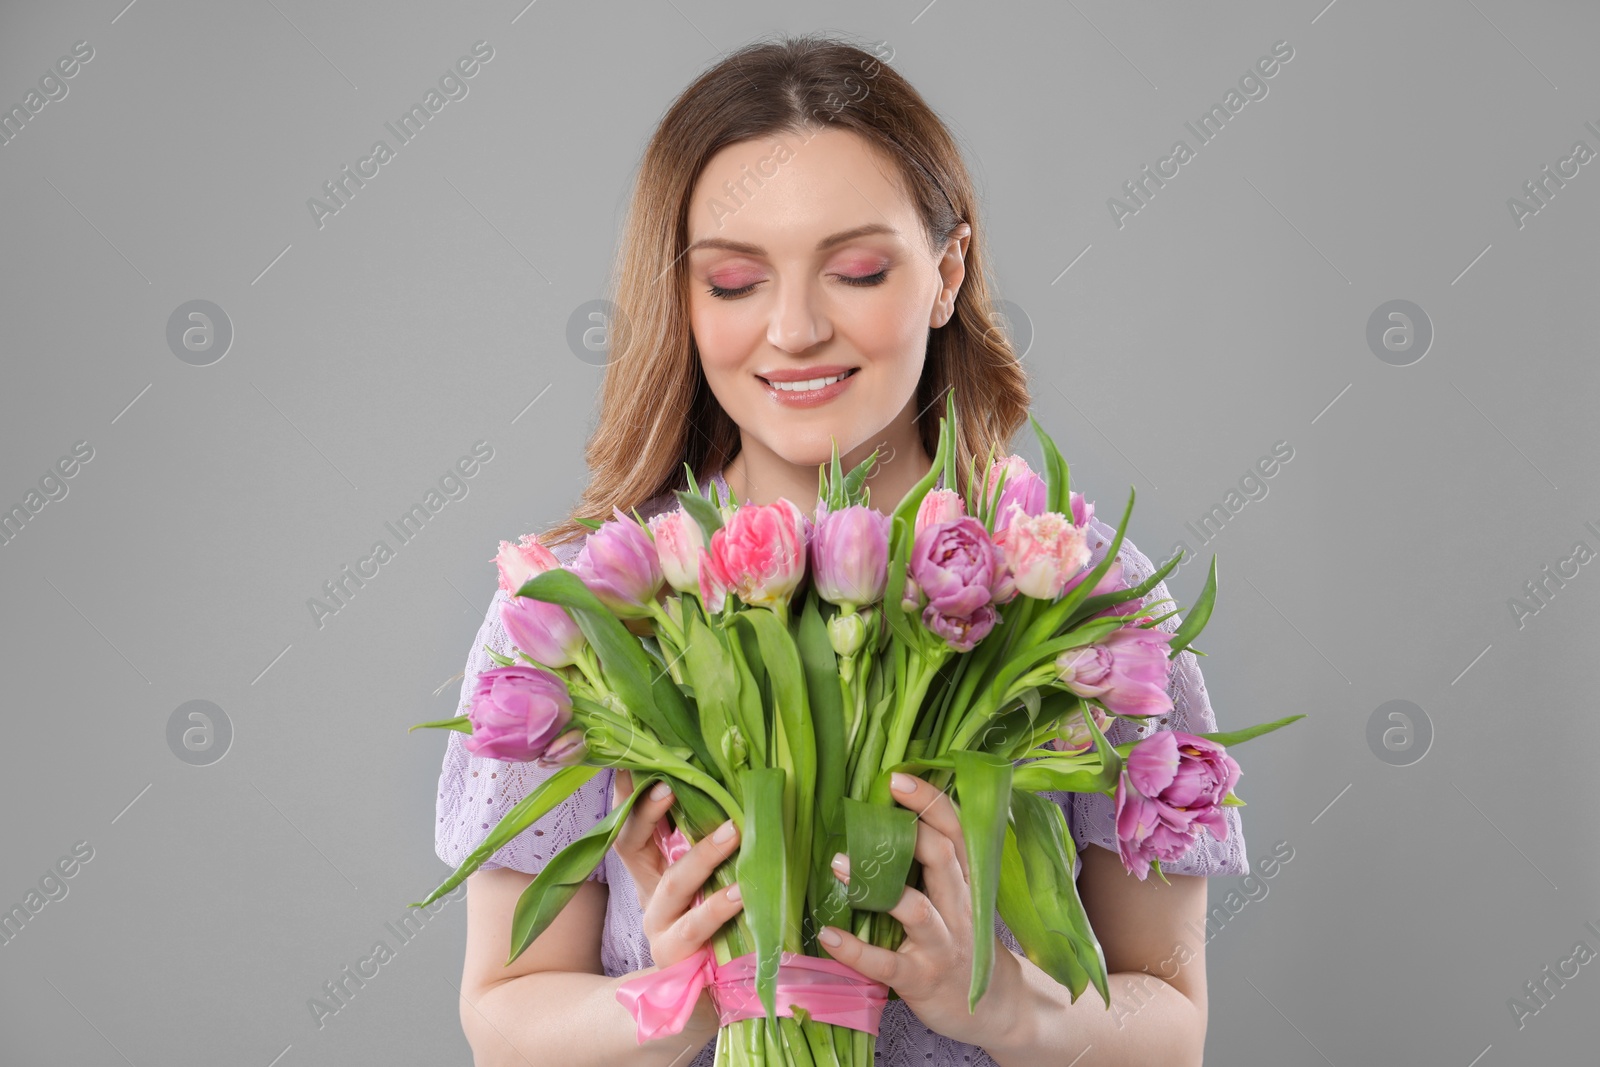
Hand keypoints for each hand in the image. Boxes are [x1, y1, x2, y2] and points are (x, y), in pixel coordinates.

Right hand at [611, 770, 743, 1037]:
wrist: (709, 999)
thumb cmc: (717, 924)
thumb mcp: (706, 877)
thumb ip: (706, 838)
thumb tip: (725, 780)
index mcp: (650, 870)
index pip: (628, 824)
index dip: (628, 796)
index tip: (638, 764)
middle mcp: (649, 895)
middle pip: (634, 847)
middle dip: (649, 815)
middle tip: (671, 786)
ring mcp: (660, 929)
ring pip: (673, 886)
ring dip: (701, 857)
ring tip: (732, 832)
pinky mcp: (679, 959)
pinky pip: (696, 930)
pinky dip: (720, 909)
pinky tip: (742, 892)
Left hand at [816, 771, 1020, 1048]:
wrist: (996, 1008)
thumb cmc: (963, 940)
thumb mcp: (960, 897)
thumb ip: (934, 863)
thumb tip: (886, 817)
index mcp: (965, 882)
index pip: (955, 831)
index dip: (929, 802)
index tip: (897, 780)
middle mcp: (958, 908)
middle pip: (943, 858)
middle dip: (911, 831)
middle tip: (868, 809)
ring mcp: (941, 945)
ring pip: (916, 908)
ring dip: (878, 886)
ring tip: (838, 865)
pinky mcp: (920, 979)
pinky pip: (886, 963)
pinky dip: (855, 949)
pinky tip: (828, 934)